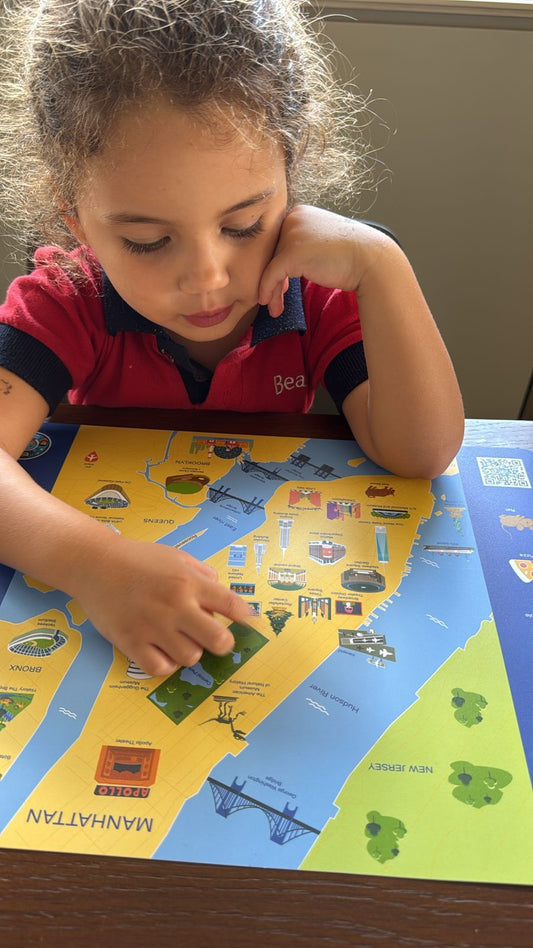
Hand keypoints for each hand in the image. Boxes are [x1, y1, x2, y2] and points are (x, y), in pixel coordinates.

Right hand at [74, 537, 252, 676]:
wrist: (95, 564)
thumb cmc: (138, 559)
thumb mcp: (176, 556)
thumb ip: (202, 574)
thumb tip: (222, 595)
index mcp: (188, 582)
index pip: (230, 604)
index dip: (246, 617)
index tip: (252, 624)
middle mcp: (175, 605)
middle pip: (218, 640)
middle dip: (223, 643)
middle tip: (214, 639)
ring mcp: (153, 626)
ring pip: (191, 657)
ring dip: (190, 652)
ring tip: (179, 640)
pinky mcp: (131, 642)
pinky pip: (160, 668)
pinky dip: (166, 664)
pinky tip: (161, 651)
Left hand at [258, 205, 383, 316]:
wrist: (370, 260)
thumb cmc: (350, 256)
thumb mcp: (320, 244)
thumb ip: (301, 248)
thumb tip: (283, 265)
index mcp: (300, 213)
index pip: (278, 241)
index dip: (278, 266)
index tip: (283, 287)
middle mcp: (293, 219)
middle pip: (273, 253)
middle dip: (275, 279)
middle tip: (276, 299)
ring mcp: (292, 234)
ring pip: (271, 266)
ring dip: (272, 290)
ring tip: (274, 308)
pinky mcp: (292, 252)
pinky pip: (272, 274)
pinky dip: (267, 290)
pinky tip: (268, 303)